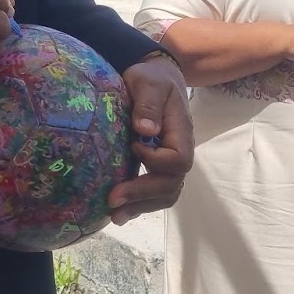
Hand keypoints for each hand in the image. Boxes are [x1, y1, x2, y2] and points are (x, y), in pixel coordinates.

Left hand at [109, 55, 193, 224]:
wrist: (154, 77)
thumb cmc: (151, 78)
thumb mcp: (148, 82)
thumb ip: (148, 103)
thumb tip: (144, 130)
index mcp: (180, 132)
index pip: (178, 160)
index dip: (156, 161)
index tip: (133, 147)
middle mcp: (177, 151)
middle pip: (171, 183)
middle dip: (143, 194)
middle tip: (113, 199)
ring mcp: (166, 161)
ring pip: (164, 193)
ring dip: (140, 206)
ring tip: (114, 215)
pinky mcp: (152, 166)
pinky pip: (152, 191)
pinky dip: (137, 204)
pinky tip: (117, 212)